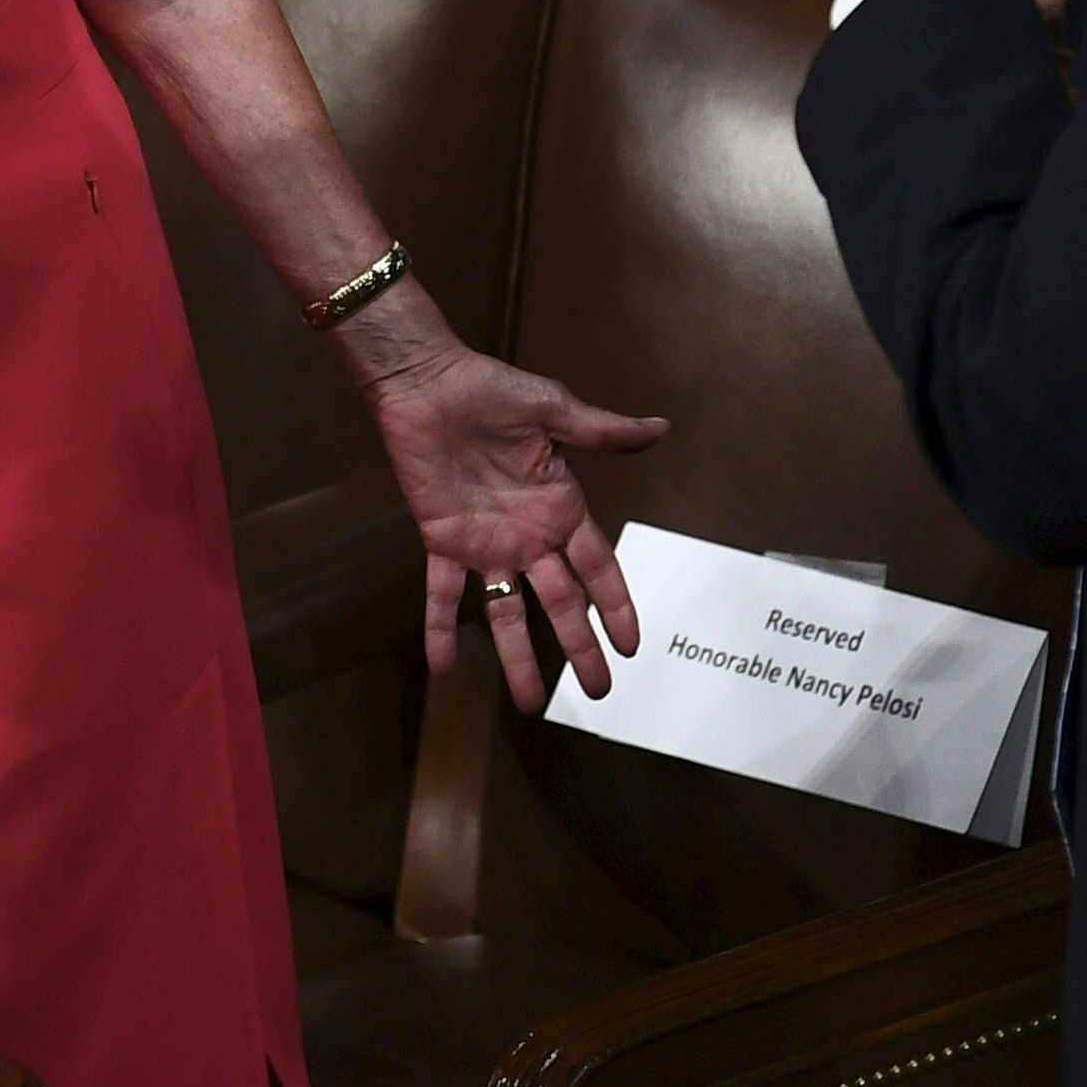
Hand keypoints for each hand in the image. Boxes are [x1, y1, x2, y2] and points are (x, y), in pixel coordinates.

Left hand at [353, 313, 664, 709]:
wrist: (426, 382)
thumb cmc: (489, 390)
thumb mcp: (552, 408)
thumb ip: (600, 430)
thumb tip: (660, 426)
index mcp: (559, 506)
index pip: (597, 566)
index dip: (614, 605)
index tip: (631, 645)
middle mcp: (528, 534)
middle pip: (561, 602)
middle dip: (579, 646)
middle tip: (597, 691)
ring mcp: (486, 542)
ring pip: (506, 610)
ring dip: (517, 655)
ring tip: (528, 704)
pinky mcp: (443, 539)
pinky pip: (440, 593)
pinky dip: (439, 628)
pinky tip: (443, 666)